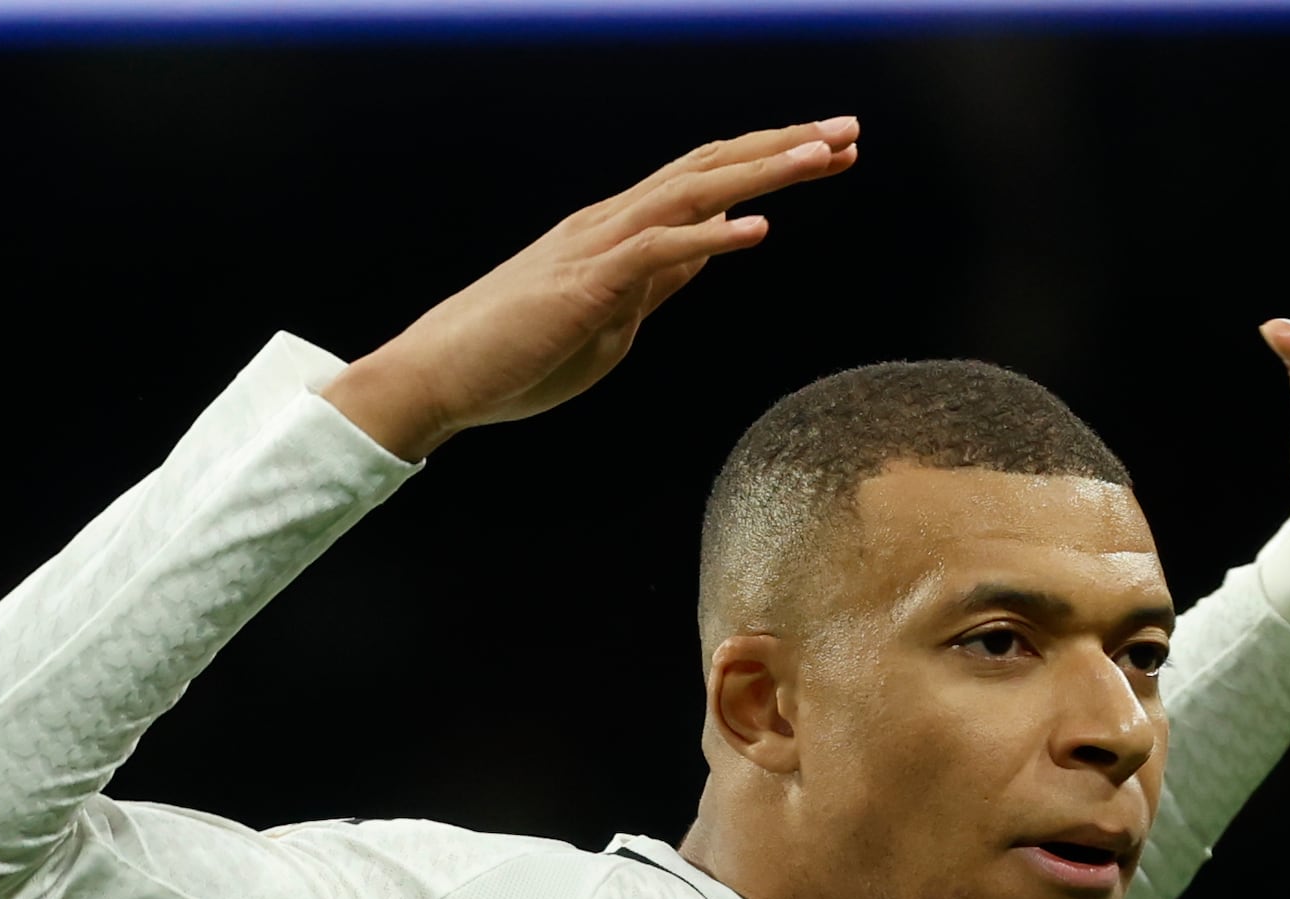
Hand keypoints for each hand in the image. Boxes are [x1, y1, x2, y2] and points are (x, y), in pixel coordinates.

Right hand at [323, 120, 860, 464]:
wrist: (440, 377)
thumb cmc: (516, 357)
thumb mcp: (610, 318)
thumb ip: (658, 281)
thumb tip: (706, 252)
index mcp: (618, 229)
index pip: (706, 180)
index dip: (770, 162)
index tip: (830, 152)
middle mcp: (611, 222)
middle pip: (710, 167)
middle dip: (783, 147)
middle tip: (849, 131)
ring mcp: (597, 248)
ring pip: (691, 191)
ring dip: (762, 171)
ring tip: (824, 156)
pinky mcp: (584, 286)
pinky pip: (655, 251)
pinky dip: (709, 236)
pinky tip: (758, 230)